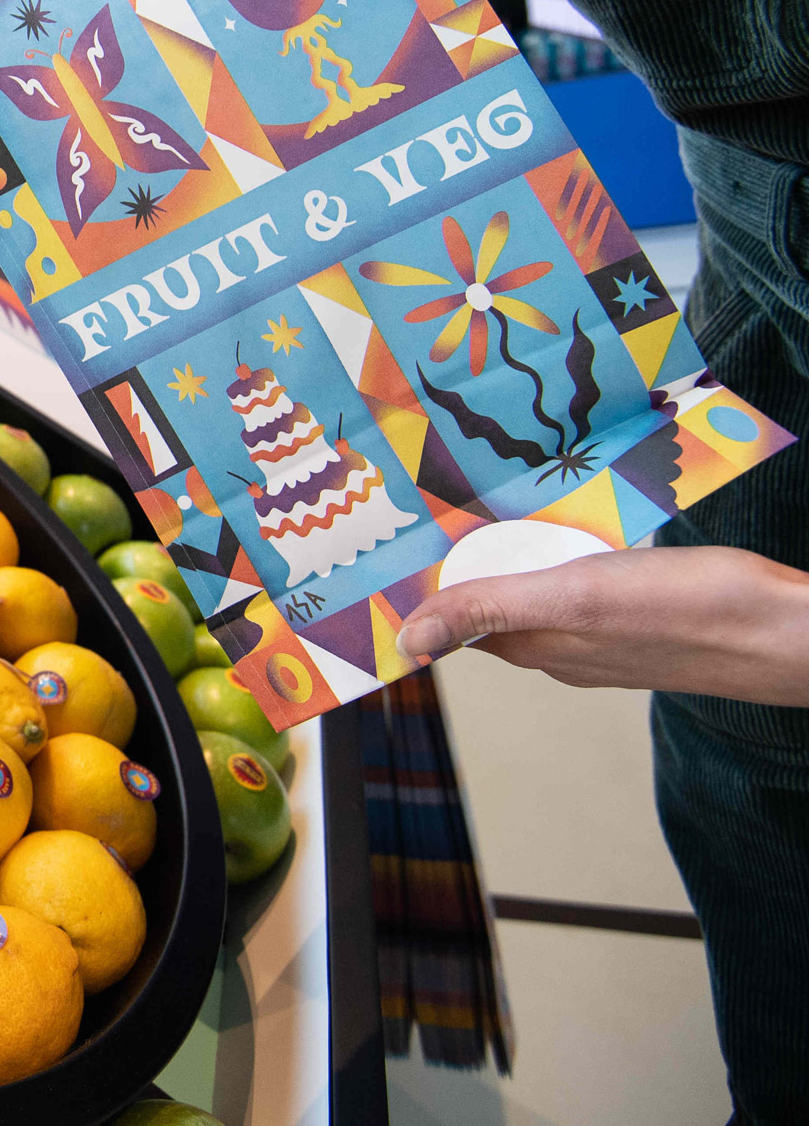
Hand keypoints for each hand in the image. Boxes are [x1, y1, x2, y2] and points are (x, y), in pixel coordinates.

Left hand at [397, 545, 808, 705]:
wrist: (793, 631)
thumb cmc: (693, 610)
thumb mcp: (577, 596)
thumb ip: (491, 611)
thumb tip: (409, 641)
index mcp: (539, 646)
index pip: (456, 619)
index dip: (421, 588)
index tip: (389, 548)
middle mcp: (565, 647)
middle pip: (491, 604)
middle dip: (460, 565)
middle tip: (426, 510)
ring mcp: (607, 634)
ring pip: (538, 593)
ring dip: (512, 556)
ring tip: (481, 509)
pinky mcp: (645, 614)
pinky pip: (583, 583)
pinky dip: (562, 555)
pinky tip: (568, 528)